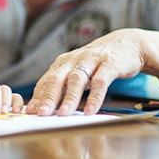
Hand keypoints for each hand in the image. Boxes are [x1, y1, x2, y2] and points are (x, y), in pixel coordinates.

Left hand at [26, 29, 144, 115]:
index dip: (37, 96)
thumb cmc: (99, 63)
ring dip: (69, 98)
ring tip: (63, 114)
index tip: (29, 112)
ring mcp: (93, 60)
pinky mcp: (111, 64)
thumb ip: (65, 86)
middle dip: (48, 97)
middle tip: (41, 114)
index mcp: (64, 62)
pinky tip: (91, 110)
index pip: (47, 80)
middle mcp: (75, 59)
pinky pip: (101, 81)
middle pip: (58, 79)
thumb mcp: (79, 71)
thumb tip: (46, 107)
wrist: (128, 43)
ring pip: (77, 79)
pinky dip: (95, 96)